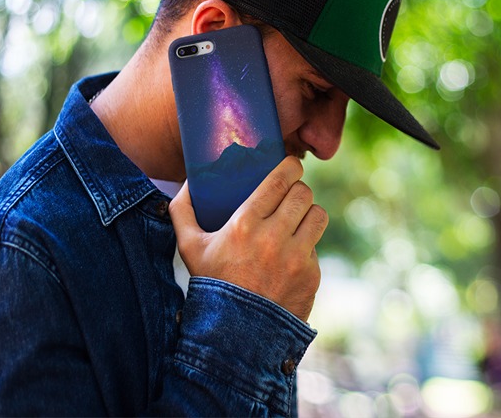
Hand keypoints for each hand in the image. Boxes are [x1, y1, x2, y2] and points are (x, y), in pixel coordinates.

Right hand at [169, 156, 326, 321]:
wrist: (235, 334)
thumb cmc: (211, 284)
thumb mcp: (189, 247)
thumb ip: (182, 211)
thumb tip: (188, 182)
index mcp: (245, 224)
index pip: (281, 180)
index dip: (291, 167)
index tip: (291, 166)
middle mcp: (274, 238)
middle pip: (303, 194)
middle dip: (299, 190)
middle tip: (292, 194)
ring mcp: (296, 257)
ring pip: (318, 215)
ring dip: (308, 214)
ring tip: (298, 219)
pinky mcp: (311, 275)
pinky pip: (316, 247)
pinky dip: (306, 247)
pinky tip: (292, 254)